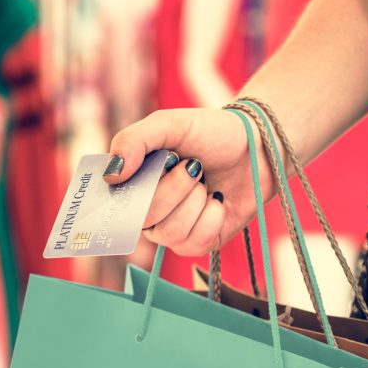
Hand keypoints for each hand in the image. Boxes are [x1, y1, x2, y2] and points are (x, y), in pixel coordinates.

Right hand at [103, 108, 279, 255]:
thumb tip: (111, 176)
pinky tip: (218, 200)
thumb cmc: (210, 133)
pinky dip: (211, 217)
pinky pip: (194, 243)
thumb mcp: (169, 124)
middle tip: (193, 166)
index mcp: (134, 183)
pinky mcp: (199, 242)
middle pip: (144, 218)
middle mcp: (149, 211)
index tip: (146, 176)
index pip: (113, 203)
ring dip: (194, 202)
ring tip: (205, 182)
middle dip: (174, 189)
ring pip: (169, 233)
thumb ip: (134, 141)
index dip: (126, 196)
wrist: (256, 146)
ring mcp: (173, 230)